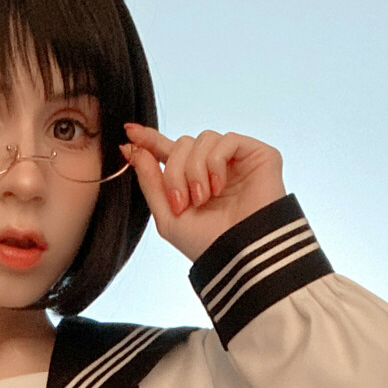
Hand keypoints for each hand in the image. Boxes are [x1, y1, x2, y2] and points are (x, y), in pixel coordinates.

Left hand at [121, 124, 285, 259]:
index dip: (150, 140)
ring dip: (195, 169)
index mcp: (193, 180)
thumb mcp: (168, 217)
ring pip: (202, 139)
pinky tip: (218, 187)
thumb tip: (133, 150)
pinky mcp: (258, 154)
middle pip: (183, 143)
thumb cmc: (207, 243)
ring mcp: (236, 160)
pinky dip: (216, 162)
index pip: (169, 151)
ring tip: (203, 198)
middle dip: (175, 171)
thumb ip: (150, 182)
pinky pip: (226, 140)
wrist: (241, 255)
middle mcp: (215, 167)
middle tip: (182, 201)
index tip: (130, 133)